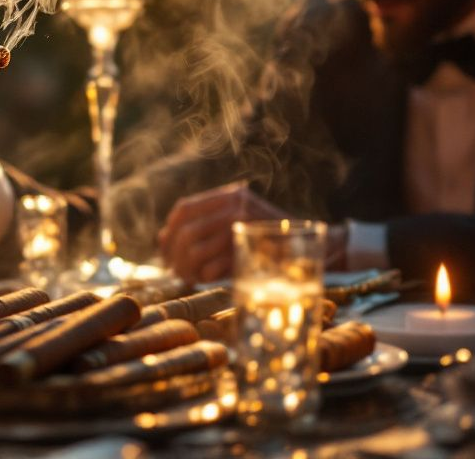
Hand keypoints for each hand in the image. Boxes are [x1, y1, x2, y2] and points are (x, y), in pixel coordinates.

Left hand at [157, 182, 287, 282]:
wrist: (313, 248)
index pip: (185, 208)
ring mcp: (245, 229)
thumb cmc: (269, 238)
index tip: (164, 248)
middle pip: (188, 232)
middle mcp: (237, 207)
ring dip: (186, 269)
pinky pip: (213, 267)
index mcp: (231, 196)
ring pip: (197, 251)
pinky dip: (204, 276)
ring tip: (187, 277)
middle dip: (175, 255)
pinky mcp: (252, 253)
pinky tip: (206, 279)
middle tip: (174, 270)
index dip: (170, 230)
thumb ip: (206, 224)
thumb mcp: (239, 221)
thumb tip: (162, 239)